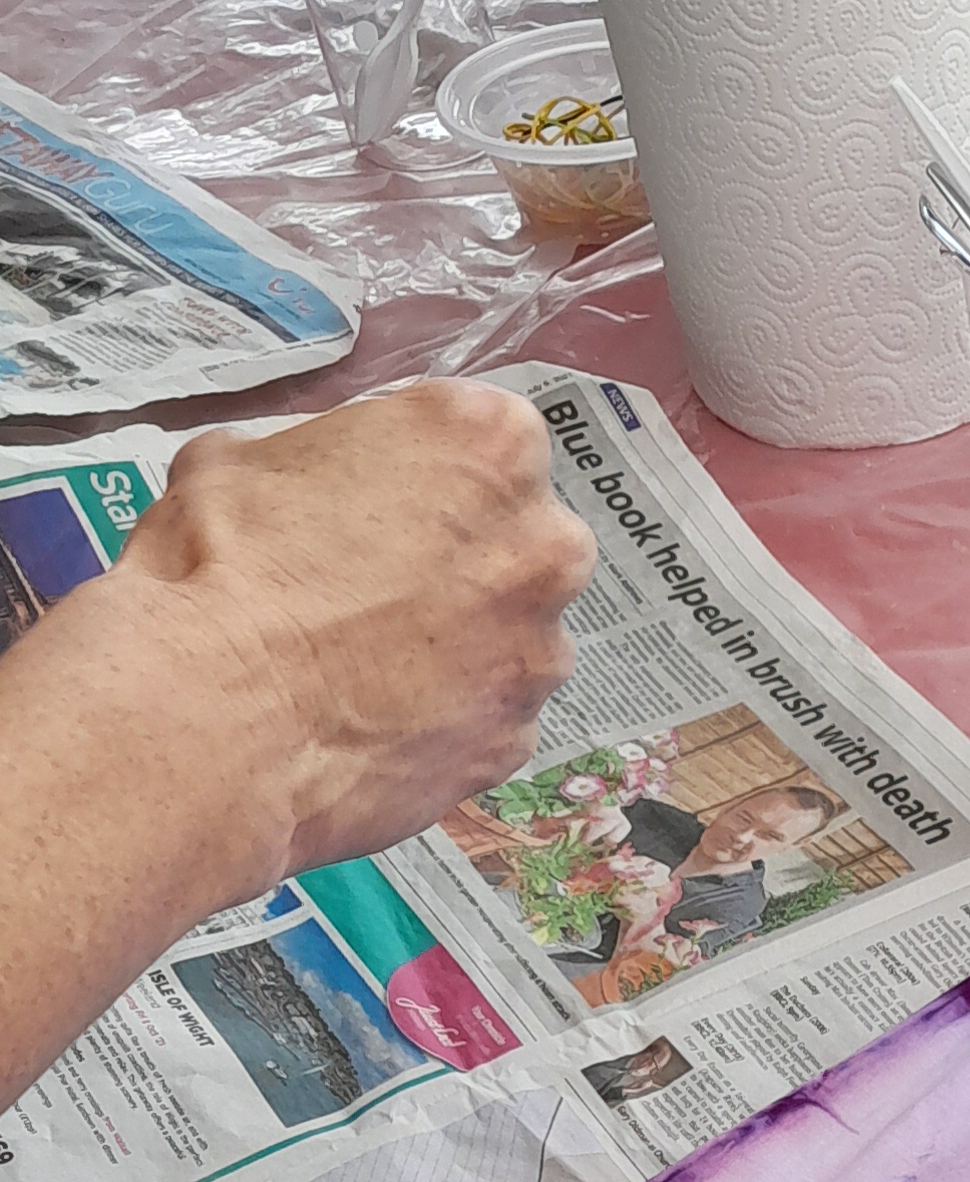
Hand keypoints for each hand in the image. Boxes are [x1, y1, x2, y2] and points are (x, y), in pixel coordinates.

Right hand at [113, 382, 595, 891]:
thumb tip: (310, 486)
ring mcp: (541, 652)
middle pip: (521, 541)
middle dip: (465, 559)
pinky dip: (447, 719)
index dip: (430, 473)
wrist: (213, 711)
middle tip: (382, 587)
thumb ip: (317, 464)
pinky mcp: (517, 740)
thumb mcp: (245, 459)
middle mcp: (545, 544)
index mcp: (492, 442)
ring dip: (464, 645)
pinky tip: (377, 722)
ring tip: (371, 666)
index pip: (486, 440)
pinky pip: (489, 718)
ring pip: (514, 638)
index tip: (385, 502)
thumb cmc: (221, 559)